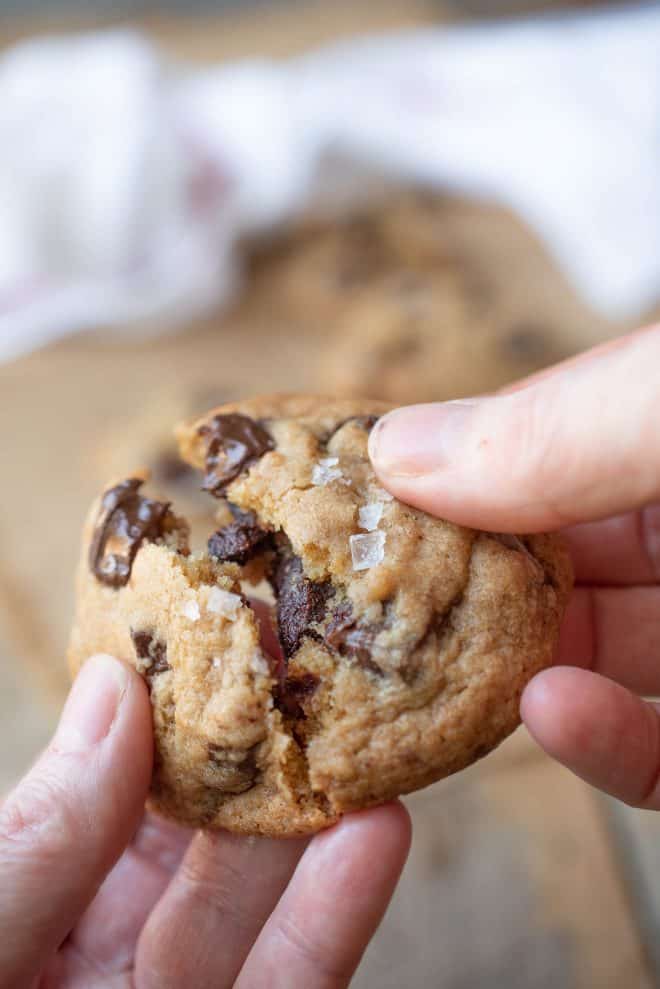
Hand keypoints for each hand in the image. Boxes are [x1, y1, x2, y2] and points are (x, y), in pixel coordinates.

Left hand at [0, 655, 409, 987]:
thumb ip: (41, 831)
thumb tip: (113, 686)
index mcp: (34, 894)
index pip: (107, 785)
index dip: (163, 710)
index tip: (218, 631)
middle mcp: (103, 944)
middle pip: (198, 833)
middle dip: (258, 751)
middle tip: (315, 663)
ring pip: (255, 899)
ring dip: (316, 817)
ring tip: (366, 731)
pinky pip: (293, 982)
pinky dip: (338, 911)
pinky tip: (376, 830)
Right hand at [369, 324, 659, 808]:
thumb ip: (563, 427)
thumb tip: (393, 449)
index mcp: (647, 441)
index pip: (524, 456)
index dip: (433, 477)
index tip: (338, 501)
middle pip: (535, 569)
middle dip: (443, 590)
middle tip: (352, 608)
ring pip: (582, 663)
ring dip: (502, 673)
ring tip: (423, 673)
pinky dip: (603, 747)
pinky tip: (554, 713)